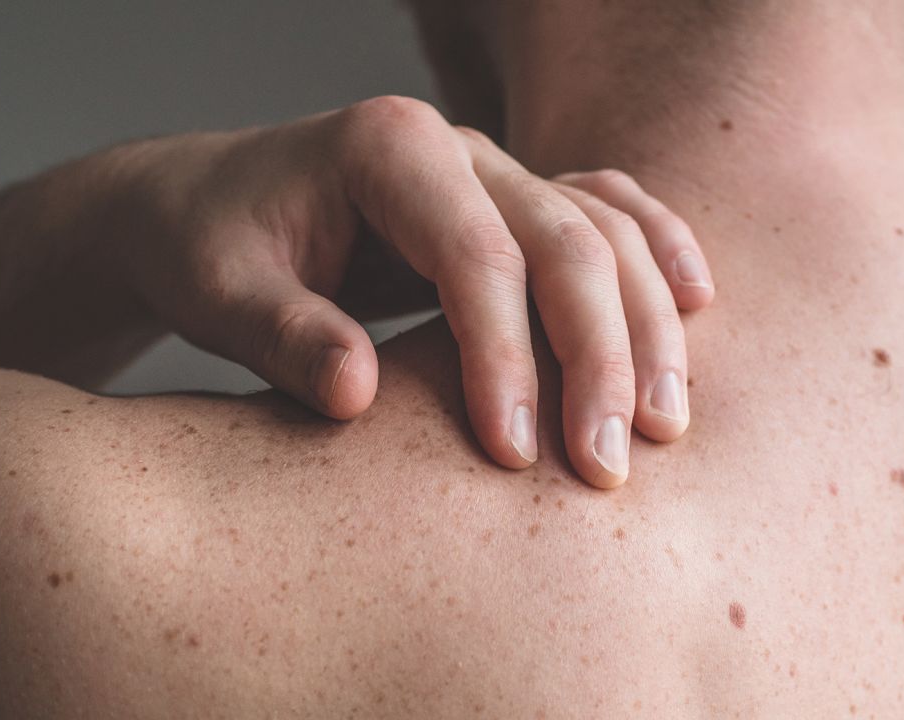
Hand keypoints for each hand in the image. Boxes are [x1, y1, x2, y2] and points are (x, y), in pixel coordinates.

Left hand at [124, 96, 713, 486]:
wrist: (205, 206)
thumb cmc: (208, 248)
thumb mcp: (216, 291)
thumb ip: (283, 335)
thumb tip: (358, 394)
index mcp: (388, 148)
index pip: (476, 255)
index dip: (505, 357)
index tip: (513, 454)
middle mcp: (459, 148)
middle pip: (565, 241)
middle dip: (599, 357)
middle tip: (609, 464)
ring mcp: (496, 169)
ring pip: (605, 232)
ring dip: (646, 327)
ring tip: (664, 424)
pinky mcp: (513, 202)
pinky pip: (608, 213)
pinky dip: (657, 254)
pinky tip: (698, 303)